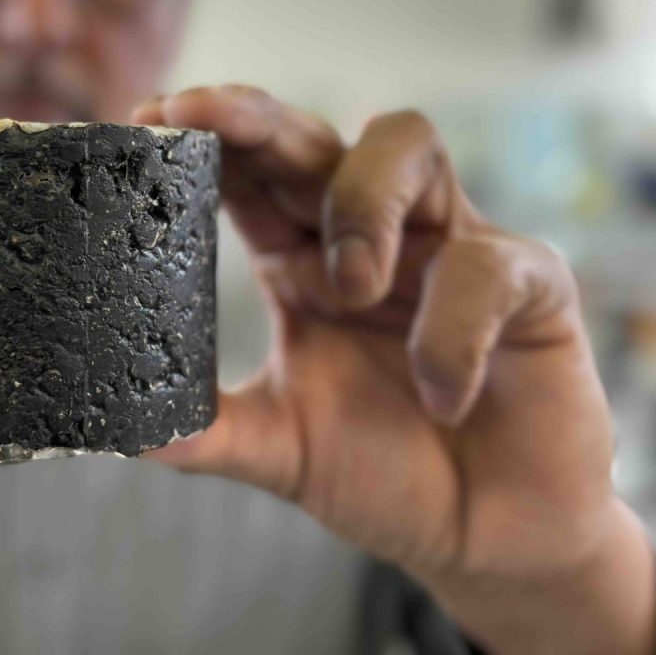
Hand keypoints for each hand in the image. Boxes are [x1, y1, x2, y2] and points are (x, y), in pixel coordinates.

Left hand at [132, 86, 655, 654]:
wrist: (485, 540)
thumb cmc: (381, 472)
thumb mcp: (281, 449)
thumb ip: (211, 433)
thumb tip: (128, 433)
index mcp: (298, 259)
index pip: (247, 175)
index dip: (204, 139)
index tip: (150, 115)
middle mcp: (368, 234)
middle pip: (313, 138)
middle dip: (256, 118)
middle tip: (201, 114)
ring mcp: (447, 245)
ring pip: (407, 144)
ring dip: (363, 200)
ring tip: (348, 282)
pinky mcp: (528, 284)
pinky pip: (487, 265)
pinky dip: (452, 328)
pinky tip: (440, 394)